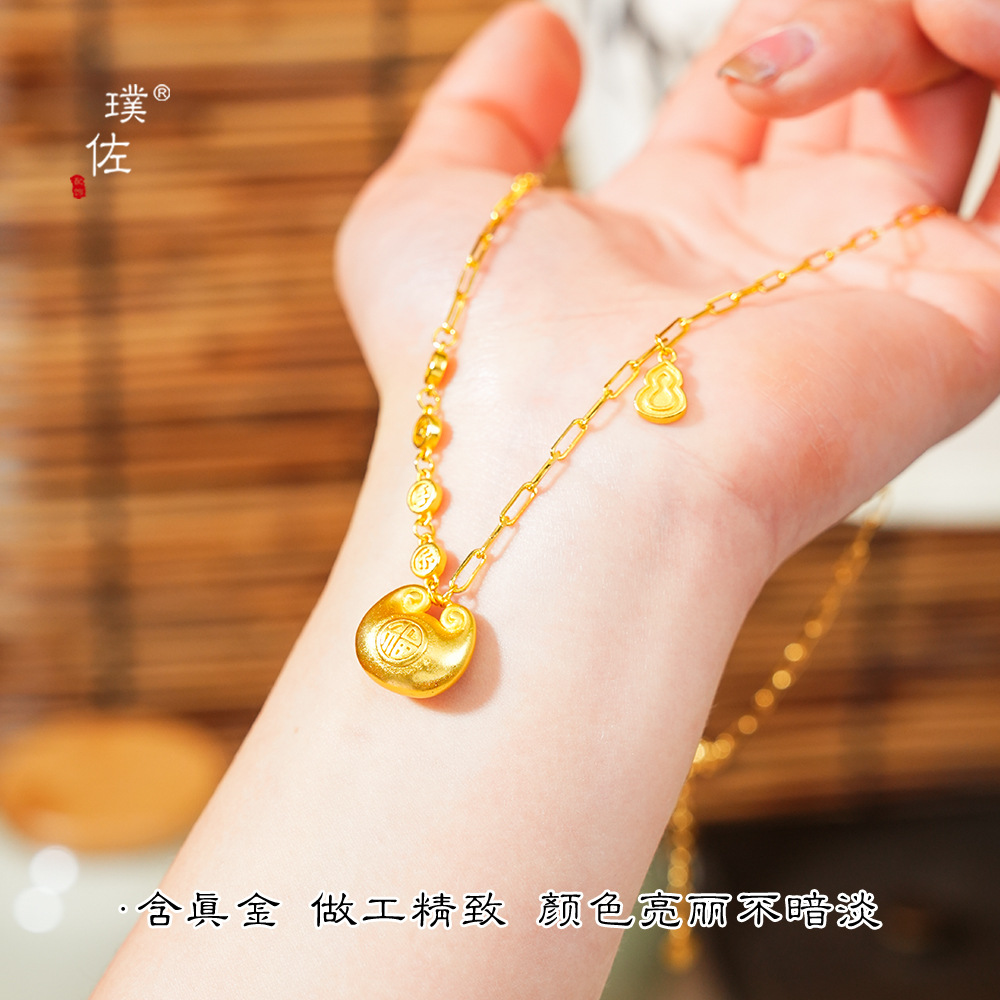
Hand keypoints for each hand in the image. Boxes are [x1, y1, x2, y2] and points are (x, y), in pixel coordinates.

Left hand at [337, 0, 999, 578]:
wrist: (555, 474)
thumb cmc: (472, 362)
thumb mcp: (426, 209)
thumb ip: (484, 113)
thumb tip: (541, 31)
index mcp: (683, 220)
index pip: (766, 79)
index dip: (773, 21)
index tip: (748, 32)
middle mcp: (787, 249)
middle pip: (875, 70)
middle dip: (851, 13)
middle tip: (774, 54)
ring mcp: (879, 282)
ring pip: (967, 90)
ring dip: (929, 24)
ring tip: (843, 49)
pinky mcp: (959, 320)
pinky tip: (960, 39)